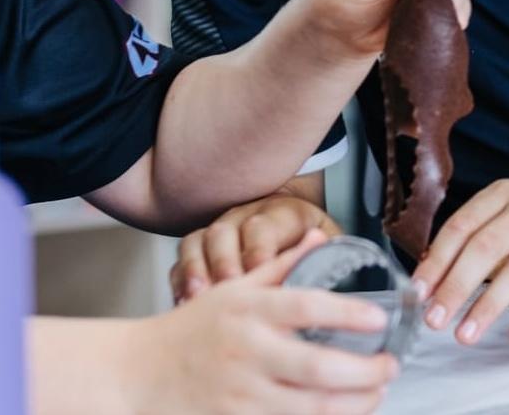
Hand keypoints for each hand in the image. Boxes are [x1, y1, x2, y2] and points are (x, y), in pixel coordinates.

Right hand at [125, 231, 397, 414]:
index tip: (380, 318)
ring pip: (311, 408)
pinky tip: (345, 413)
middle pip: (317, 368)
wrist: (140, 374)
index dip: (347, 314)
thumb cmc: (194, 328)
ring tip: (378, 392)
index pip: (305, 307)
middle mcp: (247, 351)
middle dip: (364, 373)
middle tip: (391, 366)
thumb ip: (280, 265)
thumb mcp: (234, 289)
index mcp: (248, 310)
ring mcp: (242, 393)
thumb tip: (320, 236)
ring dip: (354, 404)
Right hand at [172, 195, 343, 301]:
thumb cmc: (299, 232)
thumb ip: (320, 248)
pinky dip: (180, 279)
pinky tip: (183, 302)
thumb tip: (329, 255)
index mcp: (276, 212)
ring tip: (197, 297)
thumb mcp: (320, 236)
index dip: (260, 251)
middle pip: (222, 232)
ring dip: (196, 269)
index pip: (262, 227)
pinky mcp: (198, 250)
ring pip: (196, 242)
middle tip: (226, 290)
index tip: (260, 275)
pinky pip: (180, 259)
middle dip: (223, 262)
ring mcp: (216, 233)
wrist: (278, 208)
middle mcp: (241, 218)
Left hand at [412, 170, 508, 344]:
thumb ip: (482, 230)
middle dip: (456, 286)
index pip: (462, 225)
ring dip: (489, 304)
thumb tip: (437, 269)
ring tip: (466, 333)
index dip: (437, 259)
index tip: (418, 290)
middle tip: (434, 318)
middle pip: (486, 247)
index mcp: (506, 194)